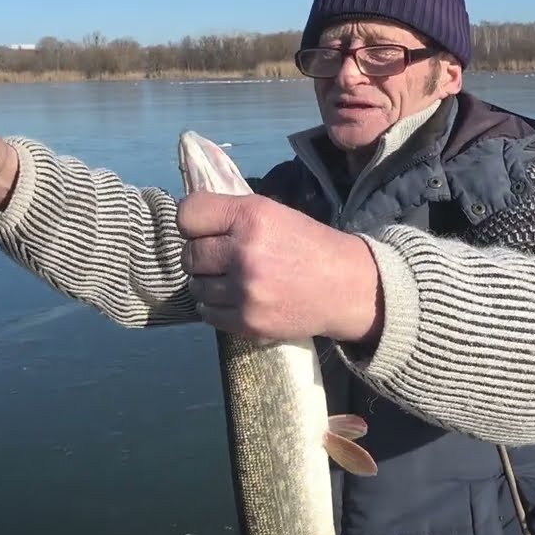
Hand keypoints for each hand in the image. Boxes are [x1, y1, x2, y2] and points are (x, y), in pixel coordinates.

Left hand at [176, 191, 381, 342]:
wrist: (346, 287)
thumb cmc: (308, 245)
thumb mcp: (274, 213)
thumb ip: (233, 214)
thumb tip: (188, 220)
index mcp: (252, 217)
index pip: (188, 215)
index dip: (192, 223)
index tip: (203, 230)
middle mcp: (244, 252)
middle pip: (189, 255)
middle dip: (200, 256)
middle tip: (219, 258)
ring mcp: (245, 291)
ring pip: (195, 286)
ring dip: (207, 282)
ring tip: (230, 279)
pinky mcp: (247, 321)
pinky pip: (207, 313)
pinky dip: (215, 306)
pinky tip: (234, 298)